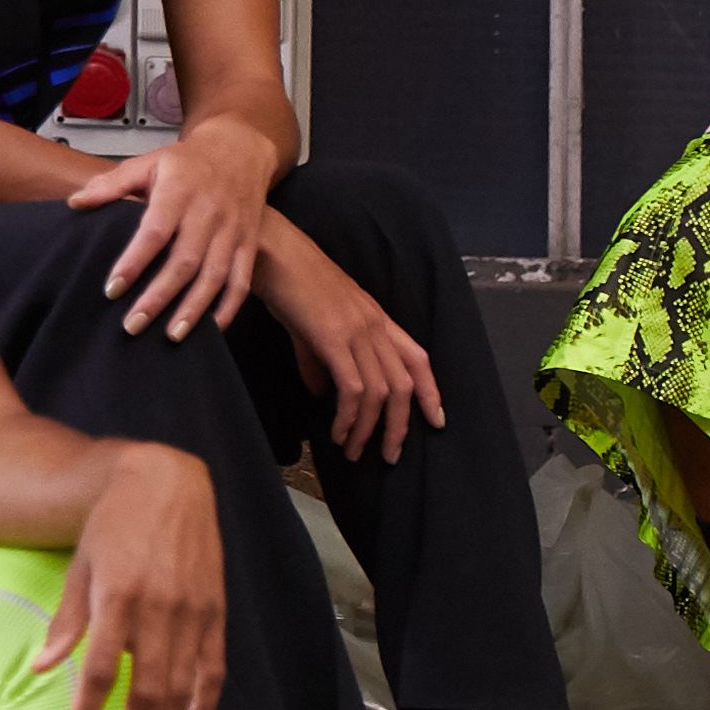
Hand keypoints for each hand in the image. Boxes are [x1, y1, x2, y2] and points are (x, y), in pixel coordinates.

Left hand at [29, 441, 230, 709]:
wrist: (166, 480)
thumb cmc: (112, 524)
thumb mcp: (79, 566)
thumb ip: (67, 621)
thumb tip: (42, 669)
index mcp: (118, 599)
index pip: (99, 676)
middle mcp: (159, 611)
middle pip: (145, 696)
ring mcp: (193, 614)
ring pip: (180, 692)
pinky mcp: (216, 612)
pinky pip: (213, 671)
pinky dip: (203, 708)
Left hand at [71, 114, 286, 337]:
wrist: (240, 151)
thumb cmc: (186, 162)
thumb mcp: (149, 162)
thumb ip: (112, 184)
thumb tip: (75, 203)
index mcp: (180, 191)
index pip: (155, 232)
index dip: (134, 262)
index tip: (112, 290)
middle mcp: (209, 212)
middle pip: (184, 261)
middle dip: (158, 297)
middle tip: (133, 325)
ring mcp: (232, 230)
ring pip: (214, 276)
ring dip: (193, 309)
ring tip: (171, 336)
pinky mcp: (249, 244)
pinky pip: (242, 281)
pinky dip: (228, 308)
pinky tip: (211, 331)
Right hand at [255, 219, 445, 460]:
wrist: (272, 254)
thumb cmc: (291, 286)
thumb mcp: (314, 328)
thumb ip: (322, 363)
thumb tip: (322, 395)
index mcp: (377, 320)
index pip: (418, 359)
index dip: (431, 392)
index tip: (437, 421)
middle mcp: (375, 326)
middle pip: (403, 384)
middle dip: (399, 426)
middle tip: (388, 455)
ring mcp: (357, 331)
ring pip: (379, 392)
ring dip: (368, 429)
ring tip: (353, 451)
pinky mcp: (333, 338)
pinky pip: (352, 388)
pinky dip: (348, 417)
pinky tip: (338, 432)